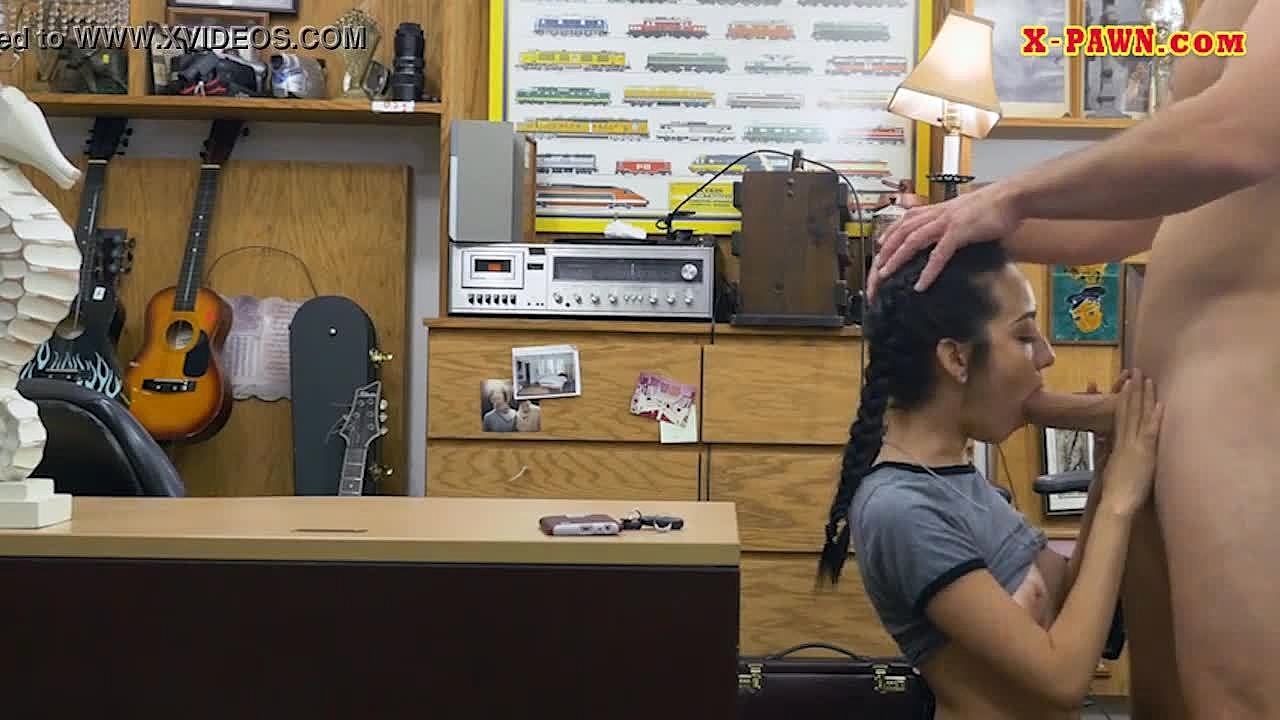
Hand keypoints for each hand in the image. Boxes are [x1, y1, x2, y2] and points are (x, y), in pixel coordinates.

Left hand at [867, 183, 1021, 300]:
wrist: (1012, 197)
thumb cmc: (992, 207)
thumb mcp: (963, 214)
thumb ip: (949, 225)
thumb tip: (944, 239)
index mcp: (936, 210)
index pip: (904, 222)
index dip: (889, 236)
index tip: (878, 249)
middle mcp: (937, 214)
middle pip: (901, 232)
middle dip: (885, 252)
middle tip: (874, 271)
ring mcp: (947, 222)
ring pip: (913, 240)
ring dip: (896, 258)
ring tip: (885, 275)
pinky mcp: (960, 232)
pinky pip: (940, 253)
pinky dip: (929, 270)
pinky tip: (921, 285)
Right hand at [1098, 369, 1162, 514]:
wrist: (1115, 504)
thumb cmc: (1114, 495)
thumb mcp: (1107, 471)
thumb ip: (1109, 456)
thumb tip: (1109, 447)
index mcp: (1116, 446)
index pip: (1120, 417)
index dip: (1123, 399)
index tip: (1126, 384)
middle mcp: (1124, 442)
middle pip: (1127, 411)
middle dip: (1132, 391)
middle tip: (1135, 372)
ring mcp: (1134, 446)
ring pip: (1138, 416)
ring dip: (1142, 397)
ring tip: (1145, 379)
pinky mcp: (1144, 454)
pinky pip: (1150, 431)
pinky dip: (1155, 417)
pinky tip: (1159, 404)